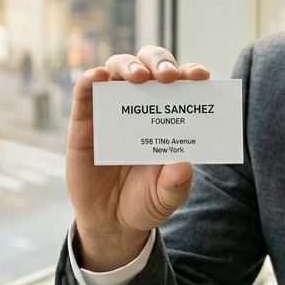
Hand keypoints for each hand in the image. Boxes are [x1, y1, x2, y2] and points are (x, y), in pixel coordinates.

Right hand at [67, 46, 210, 271]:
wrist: (110, 222)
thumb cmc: (144, 201)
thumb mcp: (165, 198)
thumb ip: (175, 185)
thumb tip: (183, 165)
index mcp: (168, 115)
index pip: (181, 83)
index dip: (190, 73)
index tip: (201, 76)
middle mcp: (141, 104)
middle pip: (149, 64)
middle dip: (161, 62)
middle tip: (169, 76)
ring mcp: (111, 109)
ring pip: (117, 68)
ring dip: (129, 66)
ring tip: (138, 77)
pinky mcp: (83, 120)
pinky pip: (84, 92)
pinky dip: (89, 79)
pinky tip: (97, 77)